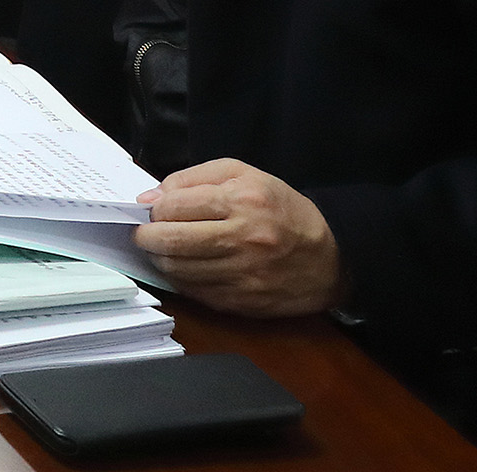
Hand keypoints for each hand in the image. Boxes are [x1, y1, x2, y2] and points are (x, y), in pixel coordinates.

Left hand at [134, 159, 346, 315]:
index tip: (150, 210)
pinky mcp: (243, 302)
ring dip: (161, 259)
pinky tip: (186, 267)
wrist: (332, 256)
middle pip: (170, 241)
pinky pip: (194, 292)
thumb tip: (150, 197)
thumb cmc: (282, 209)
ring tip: (165, 249)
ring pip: (178, 270)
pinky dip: (181, 279)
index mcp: (242, 201)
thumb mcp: (244, 174)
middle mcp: (243, 239)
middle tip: (144, 233)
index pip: (174, 206)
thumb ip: (192, 178)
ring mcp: (243, 275)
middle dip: (146, 236)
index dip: (153, 209)